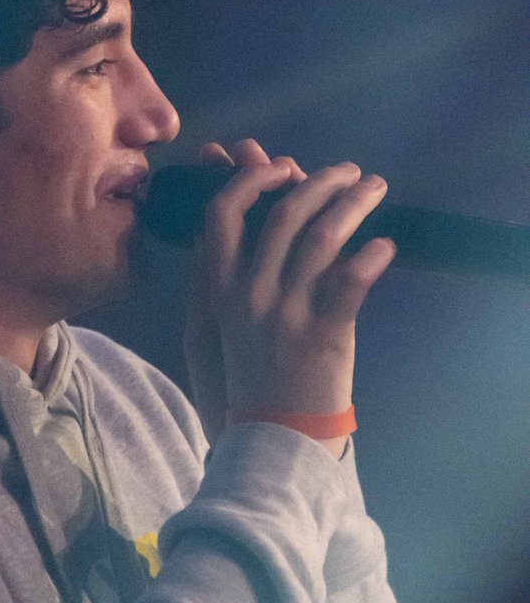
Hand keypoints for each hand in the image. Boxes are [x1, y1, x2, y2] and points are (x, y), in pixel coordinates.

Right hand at [185, 138, 394, 456]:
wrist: (272, 437)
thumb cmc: (251, 370)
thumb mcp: (223, 317)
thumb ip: (228, 266)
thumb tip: (247, 211)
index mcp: (218, 285)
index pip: (223, 212)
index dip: (252, 179)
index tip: (283, 166)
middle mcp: (247, 293)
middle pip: (282, 215)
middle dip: (319, 182)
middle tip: (348, 172)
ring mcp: (284, 313)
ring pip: (321, 239)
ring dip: (353, 204)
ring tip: (375, 188)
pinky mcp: (322, 335)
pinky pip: (350, 283)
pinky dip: (370, 256)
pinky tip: (385, 244)